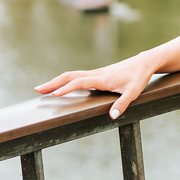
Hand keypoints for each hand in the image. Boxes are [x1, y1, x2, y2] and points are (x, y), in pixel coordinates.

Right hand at [34, 55, 154, 119]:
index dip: (66, 88)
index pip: (80, 82)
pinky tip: (58, 87)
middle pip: (69, 76)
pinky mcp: (96, 74)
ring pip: (71, 75)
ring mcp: (94, 73)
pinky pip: (76, 77)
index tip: (53, 94)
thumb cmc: (138, 78)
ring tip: (42, 89)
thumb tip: (112, 116)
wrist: (142, 63)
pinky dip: (64, 81)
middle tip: (37, 90)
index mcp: (102, 78)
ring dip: (56, 81)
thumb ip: (122, 104)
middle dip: (52, 83)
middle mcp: (95, 74)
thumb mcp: (133, 93)